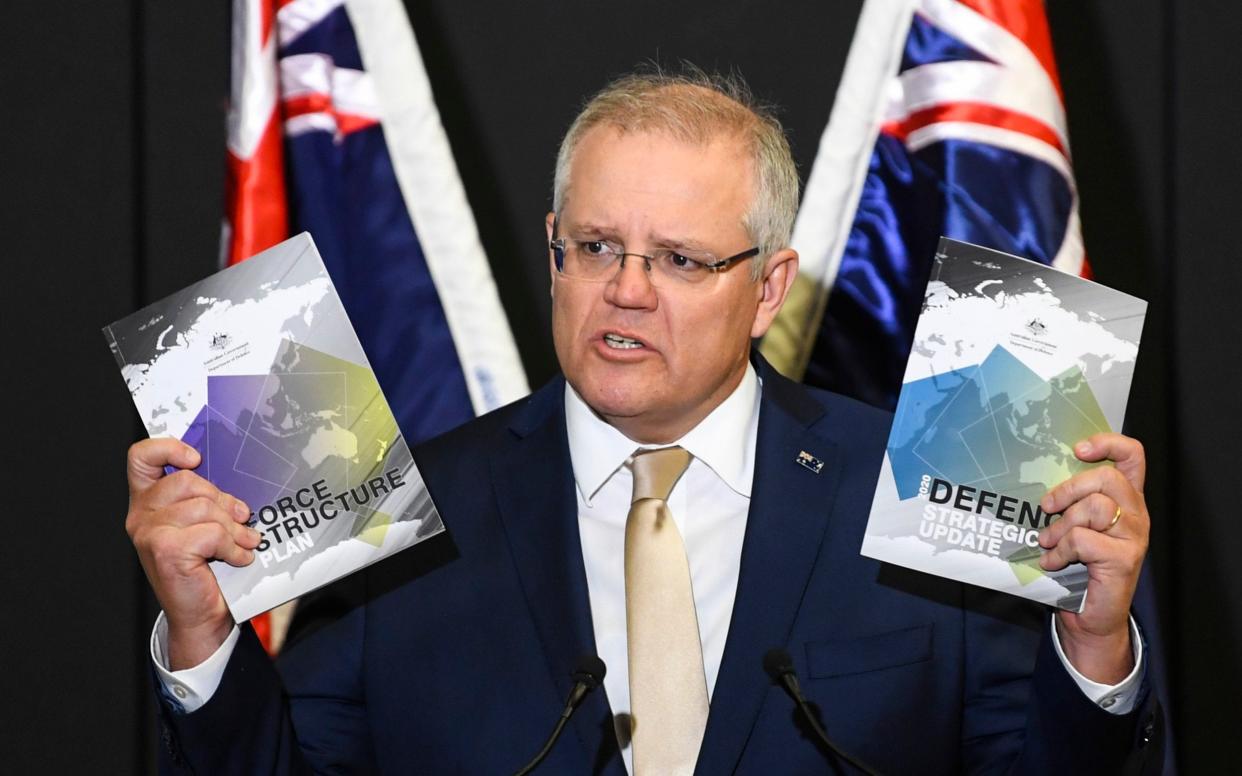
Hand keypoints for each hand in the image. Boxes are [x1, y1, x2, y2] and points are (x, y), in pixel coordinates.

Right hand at [125, 438, 262, 669]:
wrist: (201, 617)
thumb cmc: (204, 569)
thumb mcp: (202, 525)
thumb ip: (205, 500)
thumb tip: (234, 483)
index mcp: (148, 502)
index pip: (141, 457)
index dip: (168, 448)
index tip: (196, 459)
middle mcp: (141, 515)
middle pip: (189, 481)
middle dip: (223, 501)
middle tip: (241, 520)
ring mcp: (150, 532)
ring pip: (206, 508)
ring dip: (234, 528)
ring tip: (243, 543)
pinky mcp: (166, 550)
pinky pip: (214, 533)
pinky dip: (235, 547)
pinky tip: (239, 558)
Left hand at [1037, 433, 1148, 683]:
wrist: (1092, 616)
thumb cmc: (1079, 566)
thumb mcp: (1074, 525)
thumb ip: (1069, 501)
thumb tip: (1033, 476)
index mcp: (1126, 500)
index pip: (1132, 457)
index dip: (1108, 444)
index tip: (1077, 449)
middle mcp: (1136, 514)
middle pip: (1107, 478)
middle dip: (1069, 488)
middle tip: (1046, 507)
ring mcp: (1133, 538)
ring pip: (1095, 508)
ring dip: (1061, 525)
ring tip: (1048, 541)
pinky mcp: (1124, 560)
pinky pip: (1084, 540)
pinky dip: (1060, 550)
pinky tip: (1052, 562)